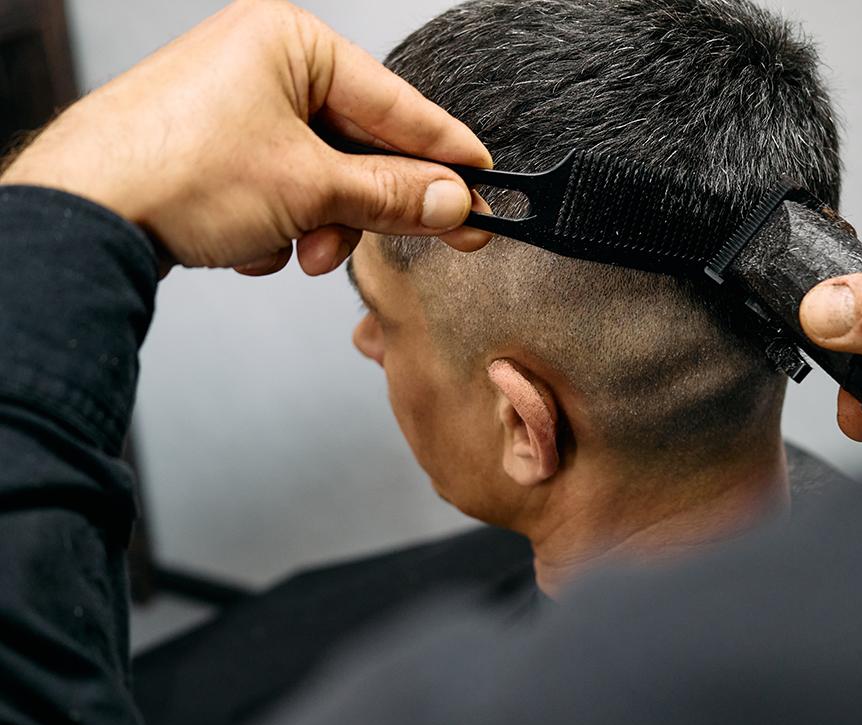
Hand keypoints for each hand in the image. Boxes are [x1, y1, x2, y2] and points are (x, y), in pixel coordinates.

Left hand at [0, 0, 491, 275]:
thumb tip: (452, 201)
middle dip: (365, 205)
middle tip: (420, 235)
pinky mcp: (216, 150)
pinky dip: (280, 225)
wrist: (82, 215)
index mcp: (290, 43)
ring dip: (318, 225)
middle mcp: (262, 66)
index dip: (446, 151)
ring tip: (293, 250)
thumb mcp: (309, 186)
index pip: (395, 103)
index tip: (486, 182)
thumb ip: (392, 195)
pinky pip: (281, 190)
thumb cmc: (174, 170)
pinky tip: (253, 243)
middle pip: (358, 145)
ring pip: (320, 177)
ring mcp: (236, 108)